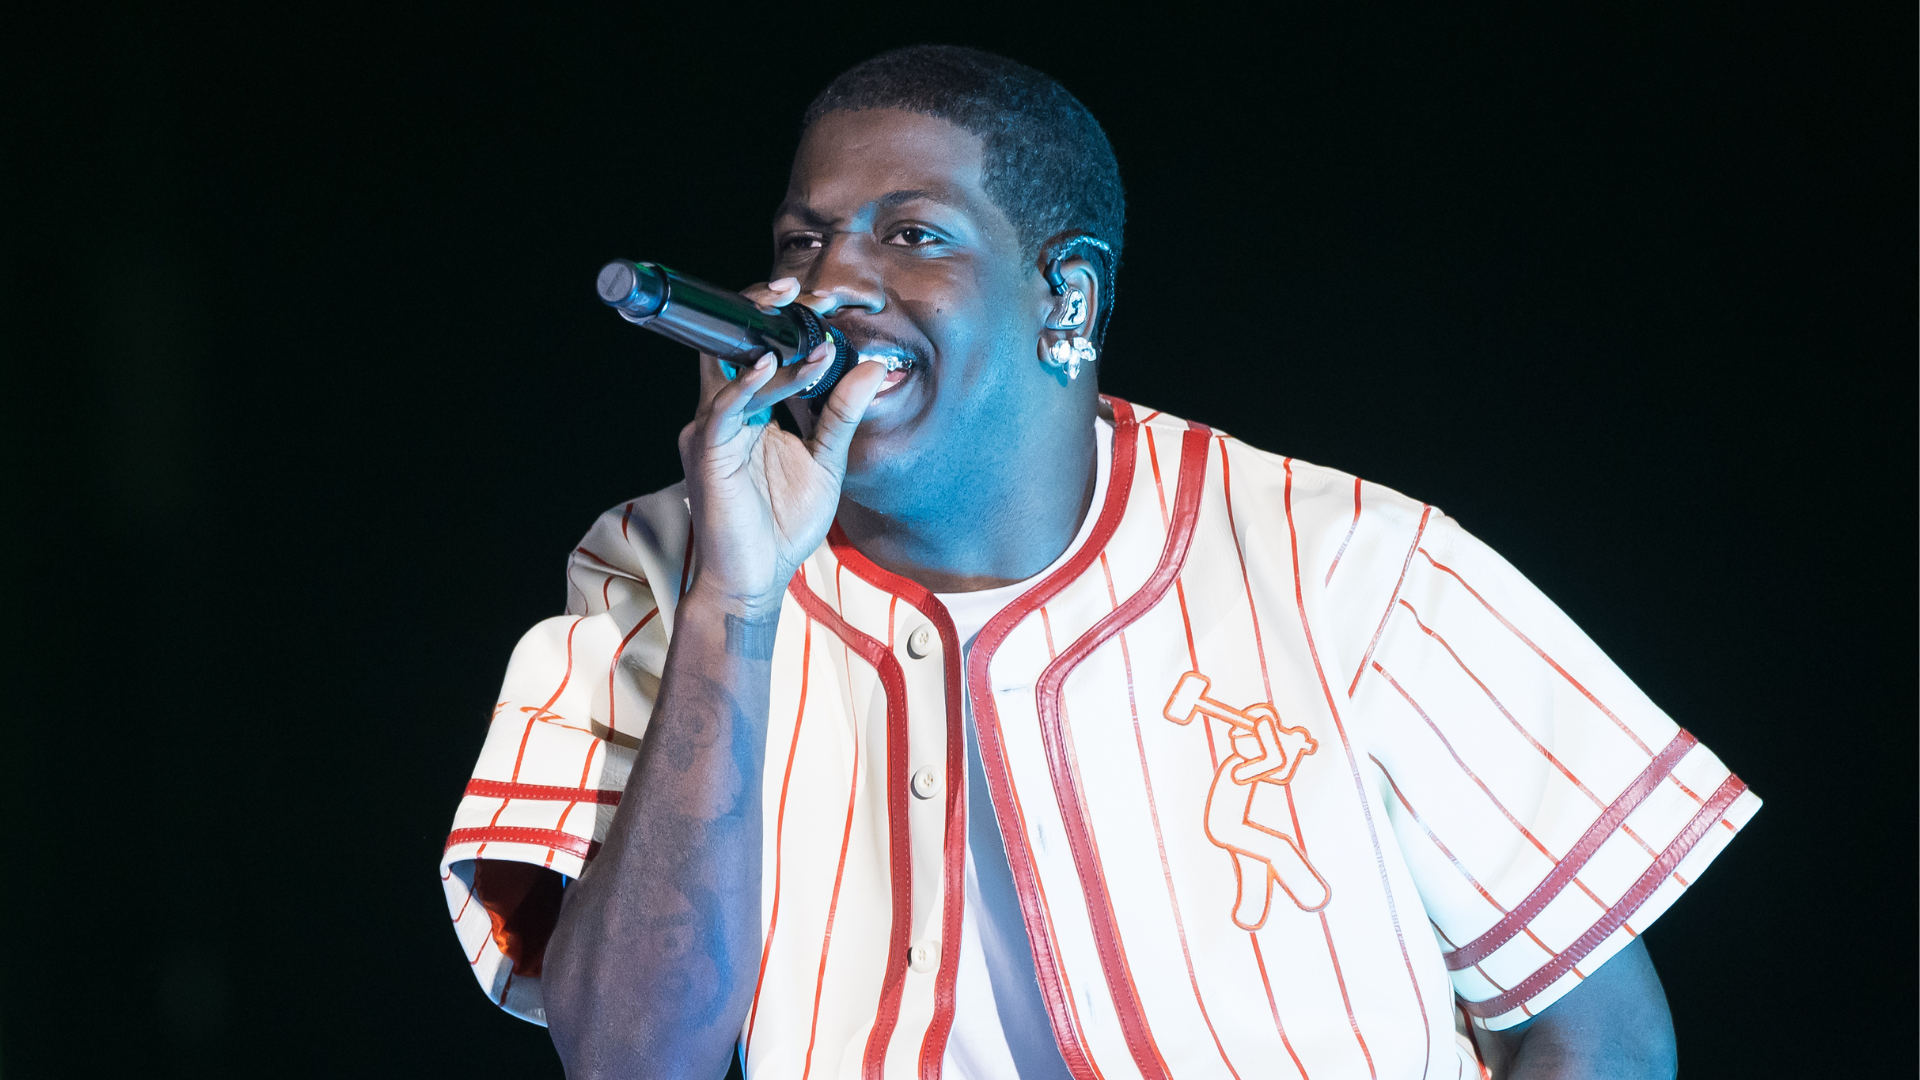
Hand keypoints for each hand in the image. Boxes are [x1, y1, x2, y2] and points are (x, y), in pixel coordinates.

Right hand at [677, 277, 888, 617]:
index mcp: (750, 412)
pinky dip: (747, 385)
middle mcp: (724, 414)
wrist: (755, 580)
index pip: (757, 350)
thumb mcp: (826, 461)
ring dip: (774, 351)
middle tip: (797, 291)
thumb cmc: (782, 525)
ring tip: (807, 333)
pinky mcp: (707, 453)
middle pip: (733, 346)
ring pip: (735, 372)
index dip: (777, 320)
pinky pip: (724, 409)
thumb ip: (842, 414)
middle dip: (760, 313)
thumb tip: (872, 366)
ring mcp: (711, 431)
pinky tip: (773, 368)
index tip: (812, 297)